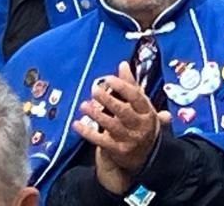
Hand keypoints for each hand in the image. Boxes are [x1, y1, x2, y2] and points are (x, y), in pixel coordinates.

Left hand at [73, 62, 171, 191]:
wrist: (146, 157)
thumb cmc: (141, 125)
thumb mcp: (142, 106)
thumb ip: (132, 85)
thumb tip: (123, 65)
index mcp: (147, 112)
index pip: (136, 97)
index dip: (123, 87)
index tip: (109, 79)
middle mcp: (139, 126)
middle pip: (123, 111)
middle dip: (108, 100)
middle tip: (94, 90)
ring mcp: (128, 139)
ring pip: (111, 125)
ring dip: (96, 115)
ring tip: (84, 105)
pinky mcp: (117, 150)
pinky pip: (100, 140)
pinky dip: (87, 132)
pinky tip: (77, 124)